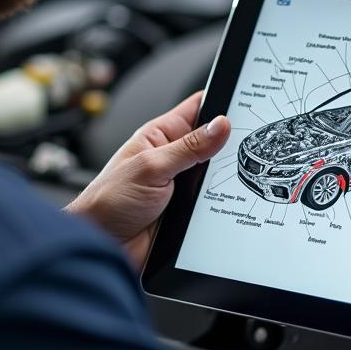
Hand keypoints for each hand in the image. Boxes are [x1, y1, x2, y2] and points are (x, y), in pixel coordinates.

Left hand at [67, 92, 230, 271]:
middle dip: (230, 145)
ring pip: (217, 175)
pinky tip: (230, 202)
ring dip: (225, 178)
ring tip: (235, 177)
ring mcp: (182, 185)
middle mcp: (173, 157)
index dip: (220, 103)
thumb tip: (220, 125)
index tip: (245, 103)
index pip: (197, 108)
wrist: (103, 246)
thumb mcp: (151, 167)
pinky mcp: (189, 210)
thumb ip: (188, 147)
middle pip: (213, 143)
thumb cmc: (108, 201)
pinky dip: (223, 202)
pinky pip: (214, 201)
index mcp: (160, 136)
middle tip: (247, 145)